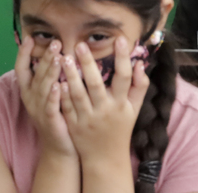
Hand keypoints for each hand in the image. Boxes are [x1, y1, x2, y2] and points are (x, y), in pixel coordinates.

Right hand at [15, 37, 76, 157]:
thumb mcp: (50, 95)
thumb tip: (58, 53)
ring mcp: (40, 110)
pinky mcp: (51, 121)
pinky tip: (60, 86)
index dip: (24, 54)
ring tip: (58, 57)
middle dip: (45, 57)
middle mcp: (32, 99)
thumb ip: (51, 76)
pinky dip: (55, 96)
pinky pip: (51, 106)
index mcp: (30, 92)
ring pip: (44, 88)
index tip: (29, 38)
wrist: (60, 146)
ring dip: (50, 72)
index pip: (22, 69)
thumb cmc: (58, 116)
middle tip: (55, 42)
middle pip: (36, 74)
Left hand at [59, 36, 148, 162]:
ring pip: (77, 94)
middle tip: (80, 44)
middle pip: (96, 83)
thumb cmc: (121, 127)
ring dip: (71, 75)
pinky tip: (57, 79)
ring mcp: (87, 118)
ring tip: (65, 57)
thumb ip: (140, 86)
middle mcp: (105, 110)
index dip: (123, 58)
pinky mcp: (73, 125)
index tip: (121, 39)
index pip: (124, 77)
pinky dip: (62, 94)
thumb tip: (140, 64)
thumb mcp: (134, 108)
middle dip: (88, 63)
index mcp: (121, 103)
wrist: (105, 157)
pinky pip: (66, 106)